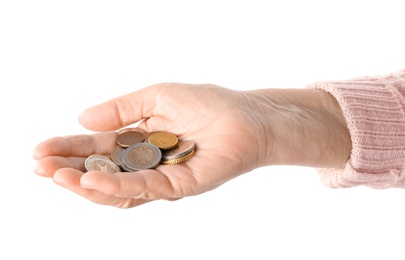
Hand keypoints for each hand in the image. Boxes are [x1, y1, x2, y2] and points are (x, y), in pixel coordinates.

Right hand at [33, 83, 269, 207]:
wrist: (245, 116)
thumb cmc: (206, 103)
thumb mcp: (155, 97)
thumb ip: (120, 110)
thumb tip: (82, 118)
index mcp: (138, 141)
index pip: (97, 147)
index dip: (69, 149)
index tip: (41, 148)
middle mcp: (146, 164)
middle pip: (101, 171)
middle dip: (68, 169)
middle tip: (40, 165)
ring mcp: (160, 178)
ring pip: (116, 189)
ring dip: (85, 183)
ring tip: (57, 175)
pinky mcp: (177, 187)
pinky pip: (143, 189)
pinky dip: (115, 186)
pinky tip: (91, 179)